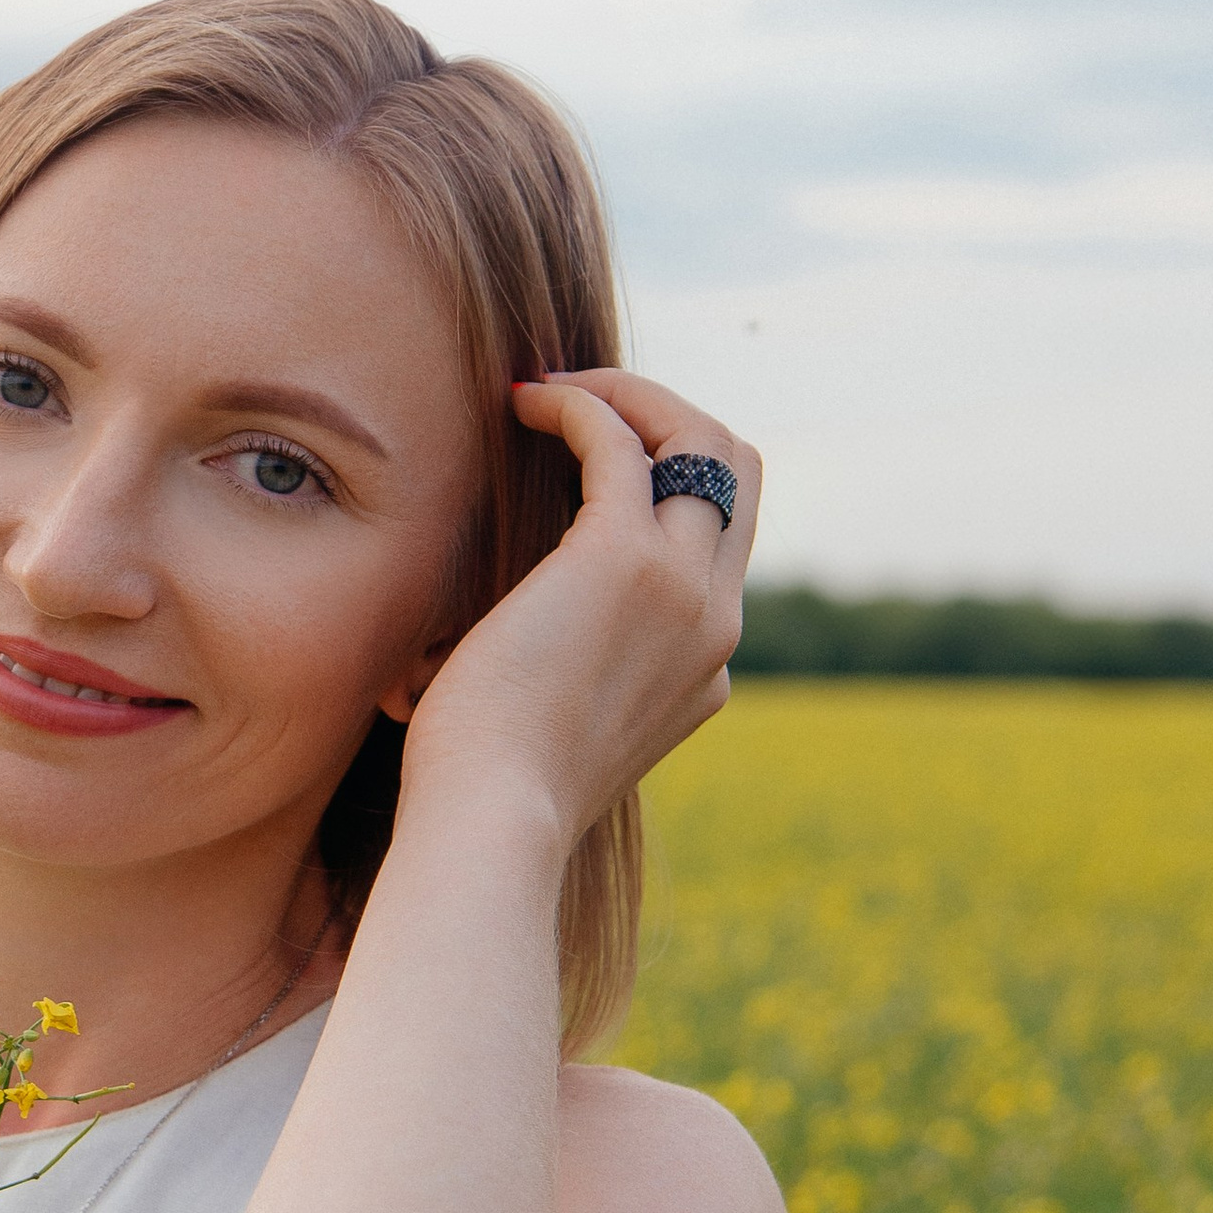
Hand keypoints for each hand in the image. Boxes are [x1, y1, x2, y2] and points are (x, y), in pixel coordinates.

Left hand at [403, 368, 758, 845]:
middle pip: (738, 471)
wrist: (491, 820)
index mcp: (704, 666)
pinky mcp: (625, 559)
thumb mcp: (544, 722)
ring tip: (550, 392)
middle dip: (668, 415)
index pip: (721, 538)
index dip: (667, 476)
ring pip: (700, 439)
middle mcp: (714, 621)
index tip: (587, 455)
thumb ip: (553, 670)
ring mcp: (683, 588)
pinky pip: (622, 442)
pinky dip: (579, 406)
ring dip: (629, 396)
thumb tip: (474, 638)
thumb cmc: (485, 785)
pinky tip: (521, 403)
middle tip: (580, 404)